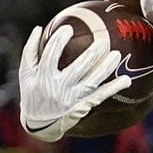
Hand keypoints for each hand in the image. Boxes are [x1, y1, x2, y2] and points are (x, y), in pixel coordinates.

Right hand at [18, 25, 130, 141]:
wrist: (39, 124)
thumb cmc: (32, 92)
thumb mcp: (26, 73)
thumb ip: (30, 50)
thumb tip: (38, 28)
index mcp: (43, 77)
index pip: (51, 55)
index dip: (59, 40)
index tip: (67, 28)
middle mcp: (58, 88)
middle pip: (78, 68)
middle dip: (91, 54)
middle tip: (103, 41)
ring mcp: (72, 99)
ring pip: (92, 81)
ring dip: (106, 68)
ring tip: (117, 54)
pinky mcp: (82, 107)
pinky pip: (100, 96)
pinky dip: (114, 88)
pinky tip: (126, 80)